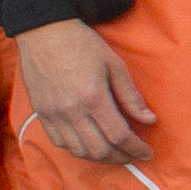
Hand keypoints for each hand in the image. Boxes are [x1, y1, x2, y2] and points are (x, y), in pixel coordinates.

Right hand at [14, 15, 148, 170]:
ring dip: (100, 157)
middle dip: (121, 157)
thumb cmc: (82, 44)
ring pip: (78, 151)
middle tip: (133, 154)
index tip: (147, 152)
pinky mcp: (41, 113)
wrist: (43, 32)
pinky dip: (78, 149)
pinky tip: (90, 143)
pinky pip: (60, 142)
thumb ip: (131, 96)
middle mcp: (71, 110)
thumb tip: (149, 120)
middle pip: (99, 150)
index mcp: (93, 97)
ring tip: (115, 151)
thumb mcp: (114, 64)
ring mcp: (53, 114)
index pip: (118, 135)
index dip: (135, 148)